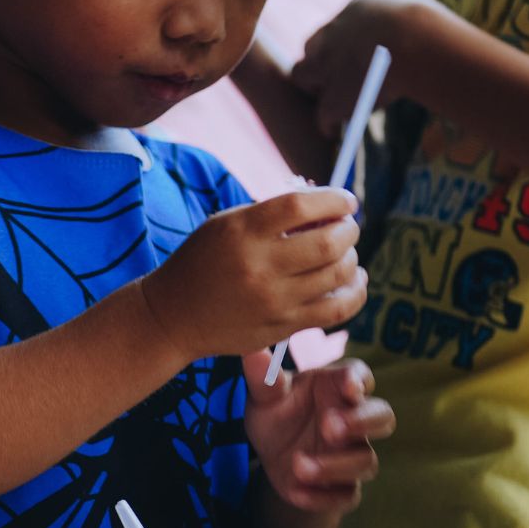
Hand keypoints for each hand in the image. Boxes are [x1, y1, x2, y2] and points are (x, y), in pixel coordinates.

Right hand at [138, 189, 366, 359]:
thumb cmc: (202, 262)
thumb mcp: (225, 225)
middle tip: (346, 228)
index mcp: (242, 232)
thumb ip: (271, 214)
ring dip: (351, 258)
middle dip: (348, 230)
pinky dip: (355, 292)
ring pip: (338, 275)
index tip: (345, 202)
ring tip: (345, 254)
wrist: (173, 315)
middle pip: (329, 242)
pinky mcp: (282, 327)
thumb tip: (327, 209)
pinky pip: (337, 309)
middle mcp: (259, 266)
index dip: (335, 200)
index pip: (302, 206)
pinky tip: (352, 282)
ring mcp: (273, 300)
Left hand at [243, 355, 394, 513]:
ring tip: (299, 465)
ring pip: (367, 461)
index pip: (360, 377)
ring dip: (336, 465)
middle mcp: (353, 420)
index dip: (358, 381)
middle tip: (329, 427)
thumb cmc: (276, 413)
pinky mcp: (343, 487)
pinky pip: (347, 496)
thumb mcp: (264, 396)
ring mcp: (352, 454)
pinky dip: (323, 497)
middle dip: (362, 422)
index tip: (348, 387)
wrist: (270, 457)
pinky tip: (296, 492)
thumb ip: (263, 376)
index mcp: (337, 387)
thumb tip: (252, 350)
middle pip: (383, 417)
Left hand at [295, 0, 435, 136]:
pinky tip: (332, 131)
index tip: (351, 54)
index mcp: (357, 9)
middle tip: (332, 78)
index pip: (341, 25)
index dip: (343, 42)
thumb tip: (419, 36)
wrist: (415, 43)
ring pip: (302, 75)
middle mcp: (332, 34)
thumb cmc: (431, 30)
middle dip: (320, 61)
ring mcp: (326, 65)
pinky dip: (327, 123)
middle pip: (312, 47)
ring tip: (327, 102)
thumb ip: (406, 28)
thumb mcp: (417, 17)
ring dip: (314, 88)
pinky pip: (321, 114)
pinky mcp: (331, 97)